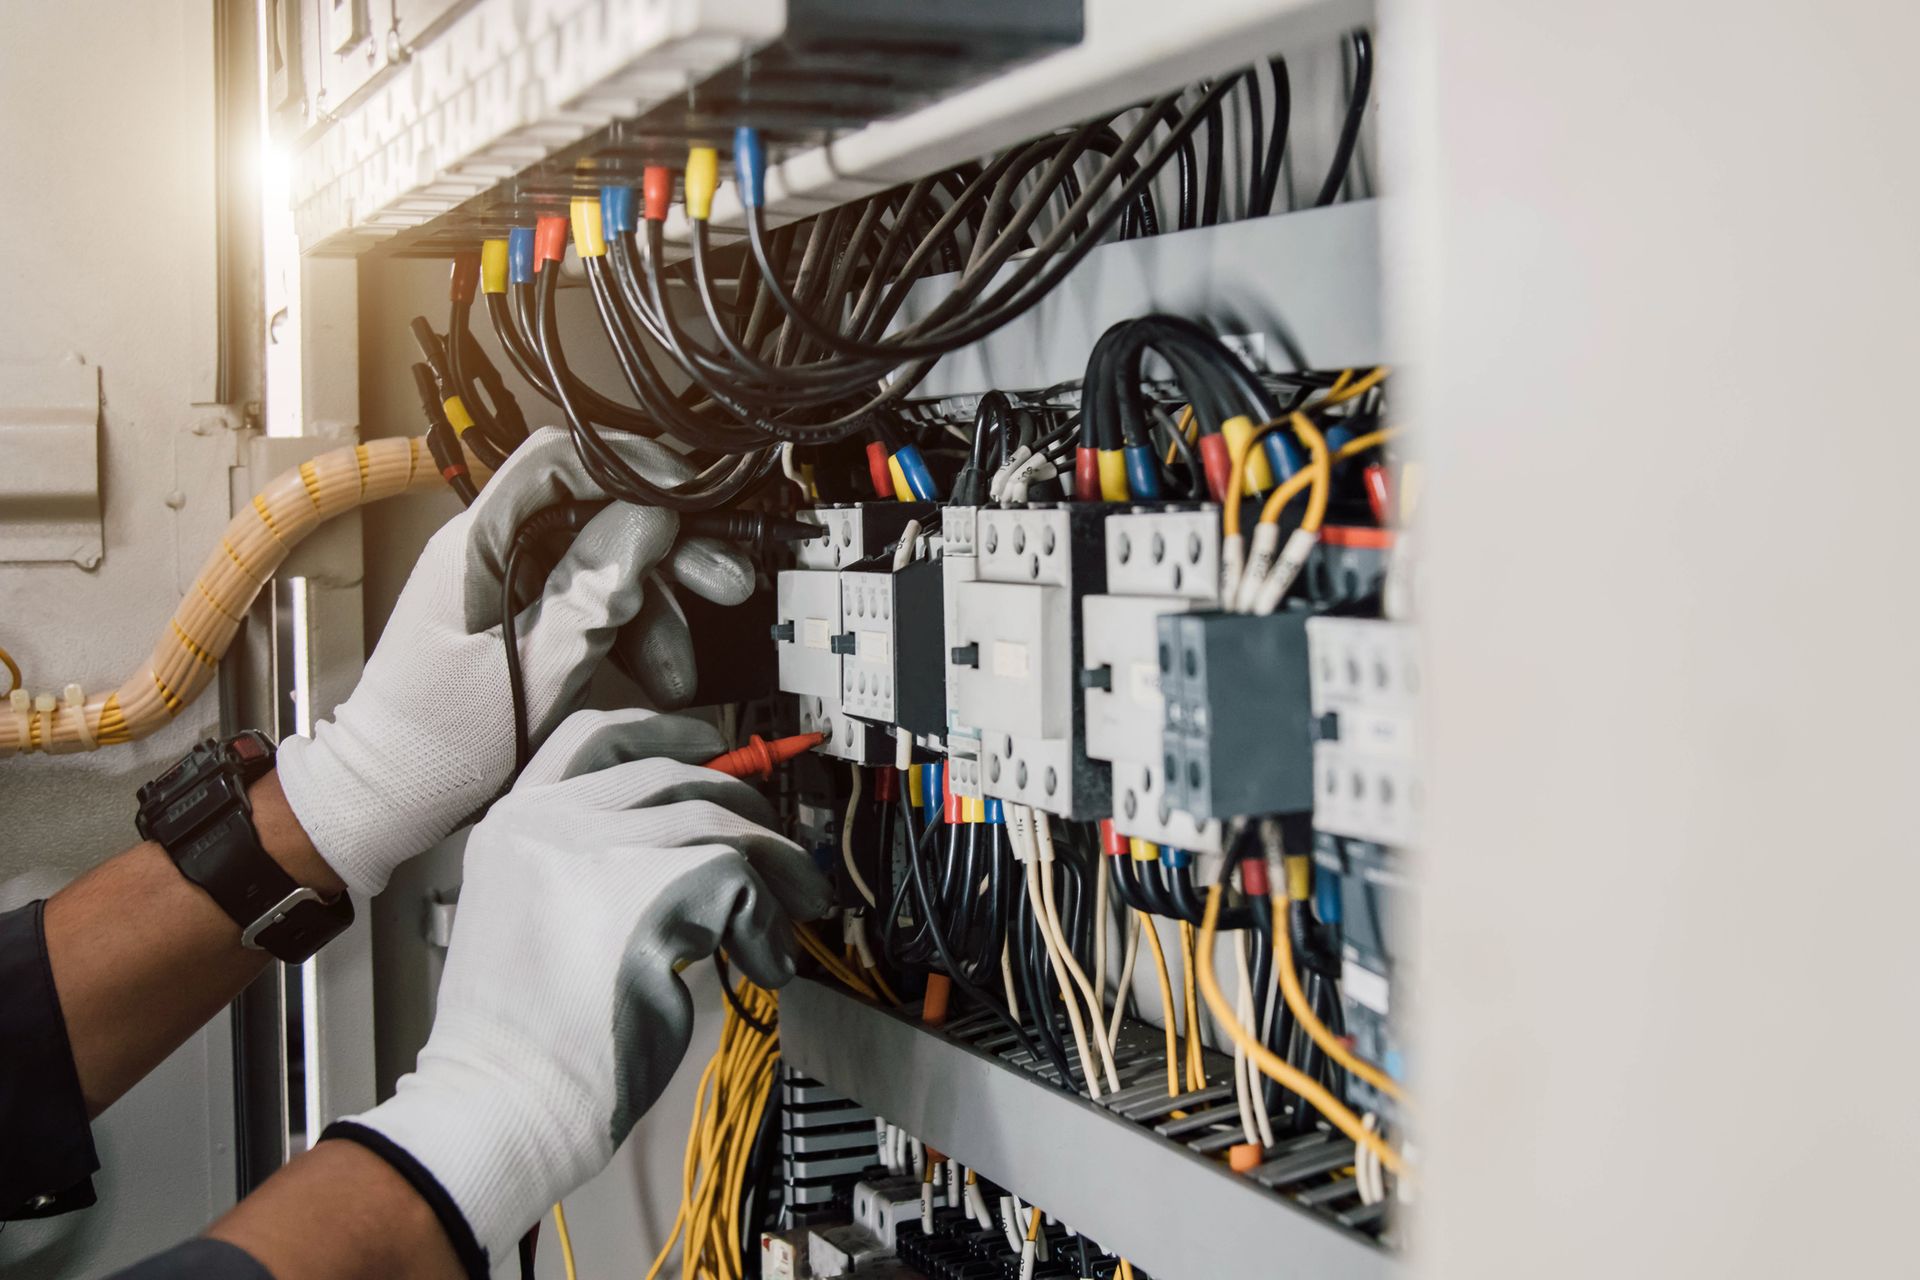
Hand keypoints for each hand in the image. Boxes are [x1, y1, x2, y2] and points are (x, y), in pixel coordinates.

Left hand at [277, 428, 752, 897]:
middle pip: (597, 513)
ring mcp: (508, 581)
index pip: (558, 461)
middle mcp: (492, 549)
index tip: (691, 499)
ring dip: (658, 609)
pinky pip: (592, 604)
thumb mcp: (532, 672)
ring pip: (606, 563)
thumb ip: (592, 594)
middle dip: (668, 549)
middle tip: (724, 581)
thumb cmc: (435, 746)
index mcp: (475, 544)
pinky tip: (657, 676)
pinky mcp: (524, 614)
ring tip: (682, 667)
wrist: (390, 798)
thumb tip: (649, 520)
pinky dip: (632, 636)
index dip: (633, 468)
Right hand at [330, 709, 828, 1264]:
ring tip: (789, 918)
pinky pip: (742, 883)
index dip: (661, 730)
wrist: (501, 1103)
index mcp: (516, 823)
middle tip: (782, 859)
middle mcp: (550, 821)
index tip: (710, 743)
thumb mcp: (540, 916)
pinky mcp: (648, 892)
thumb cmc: (524, 1039)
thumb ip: (596, 866)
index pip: (593, 737)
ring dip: (774, 870)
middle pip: (676, 776)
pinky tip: (760, 964)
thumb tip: (701, 851)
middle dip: (745, 811)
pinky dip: (767, 925)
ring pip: (720, 823)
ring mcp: (596, 849)